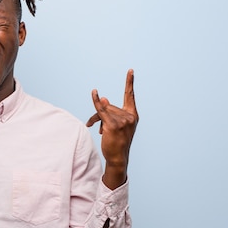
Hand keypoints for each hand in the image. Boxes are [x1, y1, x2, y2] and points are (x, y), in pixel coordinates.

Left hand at [86, 69, 138, 188]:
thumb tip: (103, 99)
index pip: (130, 96)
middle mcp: (130, 116)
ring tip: (97, 130)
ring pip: (103, 111)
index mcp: (133, 115)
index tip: (130, 70)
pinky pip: (101, 110)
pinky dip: (96, 101)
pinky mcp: (113, 125)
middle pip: (109, 106)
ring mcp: (123, 120)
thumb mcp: (115, 125)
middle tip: (95, 125)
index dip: (129, 83)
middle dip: (100, 114)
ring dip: (96, 119)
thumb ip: (110, 112)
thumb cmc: (116, 141)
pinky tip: (94, 92)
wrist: (118, 157)